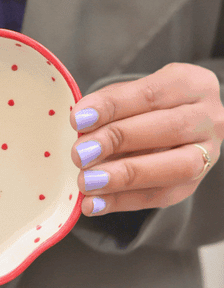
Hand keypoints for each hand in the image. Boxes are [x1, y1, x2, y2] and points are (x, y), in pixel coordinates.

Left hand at [70, 63, 223, 216]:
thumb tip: (82, 129)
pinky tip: (94, 204)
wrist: (175, 127)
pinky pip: (162, 197)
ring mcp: (208, 153)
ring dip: (124, 177)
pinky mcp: (194, 185)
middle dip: (118, 141)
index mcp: (192, 84)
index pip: (152, 94)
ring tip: (86, 182)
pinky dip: (123, 202)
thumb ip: (111, 107)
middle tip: (80, 153)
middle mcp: (209, 117)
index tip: (78, 119)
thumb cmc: (145, 107)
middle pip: (169, 128)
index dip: (113, 106)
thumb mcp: (131, 94)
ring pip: (174, 168)